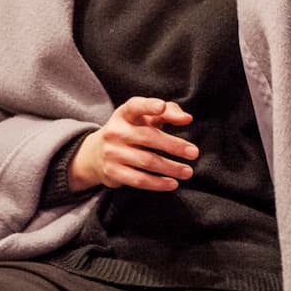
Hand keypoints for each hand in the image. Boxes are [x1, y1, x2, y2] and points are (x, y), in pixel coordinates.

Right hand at [70, 97, 197, 192]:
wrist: (95, 154)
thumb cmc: (131, 131)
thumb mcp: (144, 118)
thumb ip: (167, 112)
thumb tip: (186, 118)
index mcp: (124, 114)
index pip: (135, 106)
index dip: (148, 106)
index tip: (161, 107)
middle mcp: (115, 132)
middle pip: (148, 137)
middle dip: (173, 145)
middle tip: (194, 153)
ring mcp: (112, 153)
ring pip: (146, 161)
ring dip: (170, 168)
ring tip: (187, 172)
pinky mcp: (112, 172)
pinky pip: (138, 179)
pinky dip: (158, 183)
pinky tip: (172, 183)